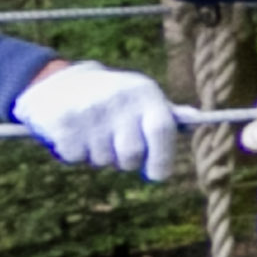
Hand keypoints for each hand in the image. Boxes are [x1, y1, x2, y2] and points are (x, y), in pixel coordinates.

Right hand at [8, 61, 184, 185]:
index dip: (162, 158)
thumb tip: (198, 119)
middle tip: (115, 146)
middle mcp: (119, 99)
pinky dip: (74, 154)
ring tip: (92, 133)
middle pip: (131, 154)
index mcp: (145, 92)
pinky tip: (73, 134)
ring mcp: (90, 109)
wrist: (58, 82)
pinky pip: (75, 157)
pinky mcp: (63, 120)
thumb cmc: (112, 98)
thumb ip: (165, 113)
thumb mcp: (141, 97)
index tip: (157, 174)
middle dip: (125, 160)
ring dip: (98, 156)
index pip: (162, 130)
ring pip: (101, 160)